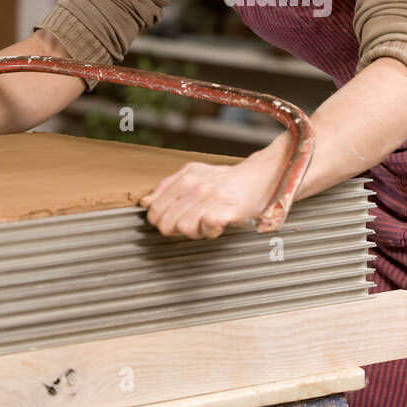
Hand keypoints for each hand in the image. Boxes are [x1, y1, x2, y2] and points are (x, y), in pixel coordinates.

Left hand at [140, 158, 278, 238]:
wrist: (260, 176)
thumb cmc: (226, 179)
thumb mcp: (193, 174)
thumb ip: (167, 187)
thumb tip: (145, 202)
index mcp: (185, 178)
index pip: (154, 211)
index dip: (162, 221)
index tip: (175, 221)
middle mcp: (196, 186)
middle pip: (166, 223)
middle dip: (176, 229)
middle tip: (192, 224)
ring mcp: (212, 196)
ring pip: (184, 228)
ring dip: (195, 232)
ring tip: (206, 225)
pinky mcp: (228, 208)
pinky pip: (207, 224)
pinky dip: (209, 230)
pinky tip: (216, 227)